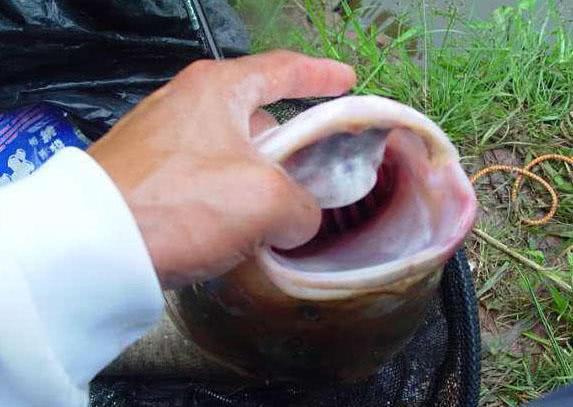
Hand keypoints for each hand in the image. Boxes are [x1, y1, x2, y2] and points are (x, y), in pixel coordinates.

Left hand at [88, 50, 355, 287]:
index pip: (283, 69)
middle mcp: (186, 104)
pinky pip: (204, 180)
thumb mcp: (266, 202)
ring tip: (271, 218)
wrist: (94, 245)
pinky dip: (226, 200)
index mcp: (218, 89)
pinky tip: (232, 231)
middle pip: (259, 119)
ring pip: (232, 155)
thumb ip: (303, 206)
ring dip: (257, 183)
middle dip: (289, 150)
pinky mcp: (145, 175)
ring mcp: (161, 139)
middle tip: (310, 180)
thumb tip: (297, 219)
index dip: (320, 75)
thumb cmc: (183, 202)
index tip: (346, 81)